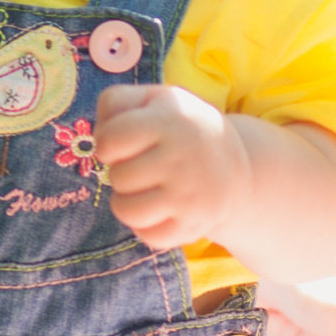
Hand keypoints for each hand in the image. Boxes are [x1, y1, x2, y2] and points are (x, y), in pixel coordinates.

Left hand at [94, 83, 246, 249]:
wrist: (234, 165)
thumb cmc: (180, 127)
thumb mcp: (154, 98)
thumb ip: (117, 102)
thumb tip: (101, 136)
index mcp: (169, 121)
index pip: (110, 140)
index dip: (107, 143)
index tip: (122, 143)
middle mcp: (182, 158)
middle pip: (118, 177)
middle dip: (121, 172)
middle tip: (142, 167)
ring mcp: (190, 196)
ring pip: (127, 211)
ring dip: (127, 202)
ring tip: (144, 189)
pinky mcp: (194, 225)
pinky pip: (149, 237)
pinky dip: (146, 227)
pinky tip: (158, 209)